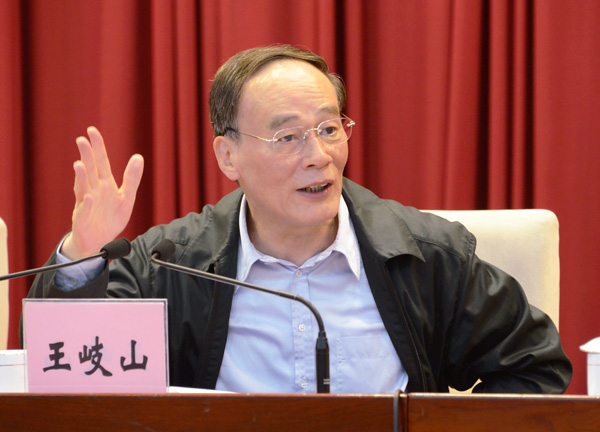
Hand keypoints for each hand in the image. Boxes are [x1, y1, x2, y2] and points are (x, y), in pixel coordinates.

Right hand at [61, 127, 143, 259]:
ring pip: (83, 187)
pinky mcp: (83, 219)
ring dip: (81, 176)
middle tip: (82, 139)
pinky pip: (84, 210)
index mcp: (104, 184)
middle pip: (90, 170)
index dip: (98, 147)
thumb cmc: (111, 218)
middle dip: (86, 156)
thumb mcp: (127, 198)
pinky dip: (87, 204)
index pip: (101, 162)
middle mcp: (93, 190)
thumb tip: (138, 156)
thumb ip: (132, 178)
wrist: (99, 241)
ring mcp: (86, 204)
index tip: (92, 130)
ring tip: (79, 163)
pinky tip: (89, 197)